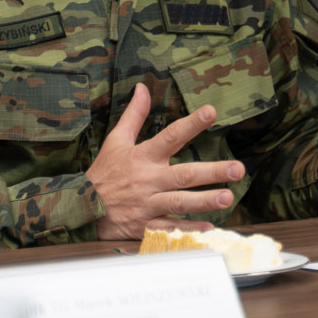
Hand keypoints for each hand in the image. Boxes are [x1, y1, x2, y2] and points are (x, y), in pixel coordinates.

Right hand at [86, 83, 243, 240]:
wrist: (79, 209)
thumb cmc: (103, 173)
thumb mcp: (116, 140)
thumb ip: (134, 114)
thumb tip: (143, 87)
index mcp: (142, 157)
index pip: (170, 136)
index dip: (191, 124)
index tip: (211, 111)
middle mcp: (148, 180)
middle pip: (183, 175)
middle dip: (211, 172)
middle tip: (238, 168)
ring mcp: (147, 204)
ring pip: (179, 202)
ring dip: (204, 201)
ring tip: (228, 198)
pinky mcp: (144, 225)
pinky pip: (169, 228)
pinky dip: (188, 230)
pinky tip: (209, 229)